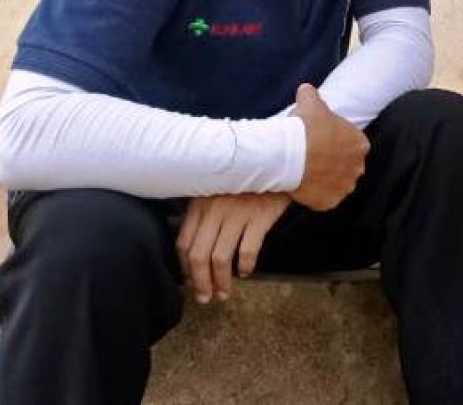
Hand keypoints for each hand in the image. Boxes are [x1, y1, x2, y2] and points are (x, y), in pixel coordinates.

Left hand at [176, 192, 290, 303]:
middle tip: (204, 298)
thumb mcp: (216, 191)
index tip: (191, 283)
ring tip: (224, 293)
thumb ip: (202, 214)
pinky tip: (246, 272)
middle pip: (199, 255)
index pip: (184, 243)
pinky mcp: (259, 217)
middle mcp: (214, 210)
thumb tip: (191, 248)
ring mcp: (237, 214)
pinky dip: (246, 266)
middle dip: (200, 282)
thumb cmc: (245, 182)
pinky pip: (248, 250)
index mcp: (200, 204)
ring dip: (221, 281)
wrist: (278, 165)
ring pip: (220, 258)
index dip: (186, 268)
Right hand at [291, 83, 369, 210]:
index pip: (352, 143)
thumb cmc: (305, 126)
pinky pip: (324, 199)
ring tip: (308, 172)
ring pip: (337, 183)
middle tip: (313, 156)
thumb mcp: (310, 102)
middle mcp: (357, 168)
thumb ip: (311, 94)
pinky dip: (317, 194)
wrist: (289, 154)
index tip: (321, 140)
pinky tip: (305, 186)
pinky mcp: (329, 202)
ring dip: (327, 179)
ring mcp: (344, 187)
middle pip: (347, 165)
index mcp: (360, 144)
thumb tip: (306, 88)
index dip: (336, 142)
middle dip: (334, 162)